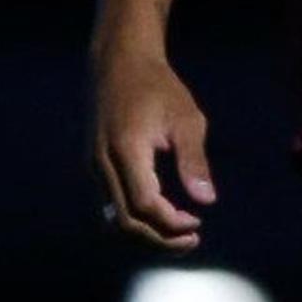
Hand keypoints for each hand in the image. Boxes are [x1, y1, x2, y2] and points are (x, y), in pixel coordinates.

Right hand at [95, 39, 216, 249]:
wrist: (119, 62)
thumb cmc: (158, 87)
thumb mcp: (186, 118)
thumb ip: (194, 160)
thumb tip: (207, 201)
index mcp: (126, 150)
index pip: (145, 205)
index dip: (171, 223)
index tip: (198, 223)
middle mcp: (102, 164)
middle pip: (124, 222)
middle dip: (159, 239)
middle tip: (192, 240)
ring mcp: (93, 167)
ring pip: (113, 219)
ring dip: (145, 234)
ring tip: (178, 234)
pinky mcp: (94, 167)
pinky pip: (109, 206)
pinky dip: (133, 220)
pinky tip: (160, 216)